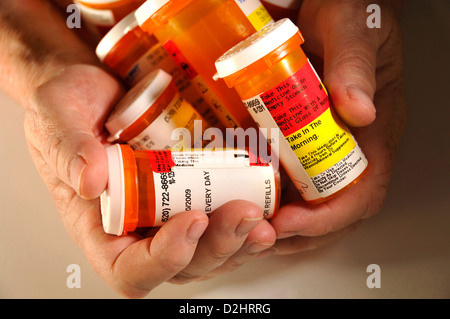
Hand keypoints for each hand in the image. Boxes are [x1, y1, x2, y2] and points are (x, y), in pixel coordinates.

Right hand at [24, 64, 274, 297]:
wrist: (97, 90)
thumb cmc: (69, 110)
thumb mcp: (57, 120)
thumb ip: (68, 149)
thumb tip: (91, 180)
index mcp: (101, 228)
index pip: (131, 269)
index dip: (164, 258)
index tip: (191, 220)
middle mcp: (139, 230)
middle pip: (183, 265)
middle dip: (217, 246)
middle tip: (245, 213)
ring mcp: (169, 216)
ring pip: (210, 250)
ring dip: (240, 240)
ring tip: (263, 217)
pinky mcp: (193, 195)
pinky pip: (222, 222)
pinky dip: (246, 220)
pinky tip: (267, 203)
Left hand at [266, 0, 406, 253]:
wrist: (332, 2)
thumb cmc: (352, 14)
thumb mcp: (353, 30)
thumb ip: (354, 65)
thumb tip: (359, 111)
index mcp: (374, 130)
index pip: (362, 191)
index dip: (329, 217)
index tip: (289, 224)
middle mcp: (349, 146)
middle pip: (332, 208)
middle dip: (298, 232)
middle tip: (257, 237)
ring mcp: (322, 144)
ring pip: (306, 199)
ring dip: (277, 220)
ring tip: (243, 227)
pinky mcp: (298, 135)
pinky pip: (286, 174)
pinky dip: (265, 192)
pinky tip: (239, 195)